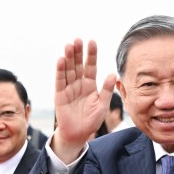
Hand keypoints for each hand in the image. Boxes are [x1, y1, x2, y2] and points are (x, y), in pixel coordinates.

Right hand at [52, 39, 117, 162]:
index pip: (91, 66)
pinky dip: (60, 71)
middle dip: (78, 52)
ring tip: (69, 46)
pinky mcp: (60, 95)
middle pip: (78, 65)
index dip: (91, 55)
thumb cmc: (91, 120)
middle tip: (78, 40)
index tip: (92, 42)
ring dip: (68, 58)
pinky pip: (60, 81)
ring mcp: (68, 88)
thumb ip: (107, 90)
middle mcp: (79, 84)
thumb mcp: (102, 105)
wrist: (78, 134)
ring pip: (68, 70)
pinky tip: (61, 60)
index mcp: (90, 85)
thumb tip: (113, 74)